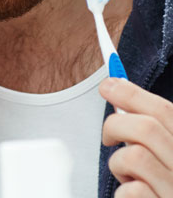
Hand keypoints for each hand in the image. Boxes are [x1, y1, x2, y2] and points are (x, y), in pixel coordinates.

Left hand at [100, 77, 172, 196]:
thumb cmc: (162, 182)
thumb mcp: (163, 150)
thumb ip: (148, 126)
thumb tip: (115, 87)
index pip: (165, 111)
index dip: (132, 94)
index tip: (107, 86)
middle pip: (147, 128)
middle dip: (116, 125)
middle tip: (108, 137)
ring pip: (135, 157)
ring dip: (118, 163)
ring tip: (125, 174)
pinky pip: (133, 191)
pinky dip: (123, 191)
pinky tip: (132, 195)